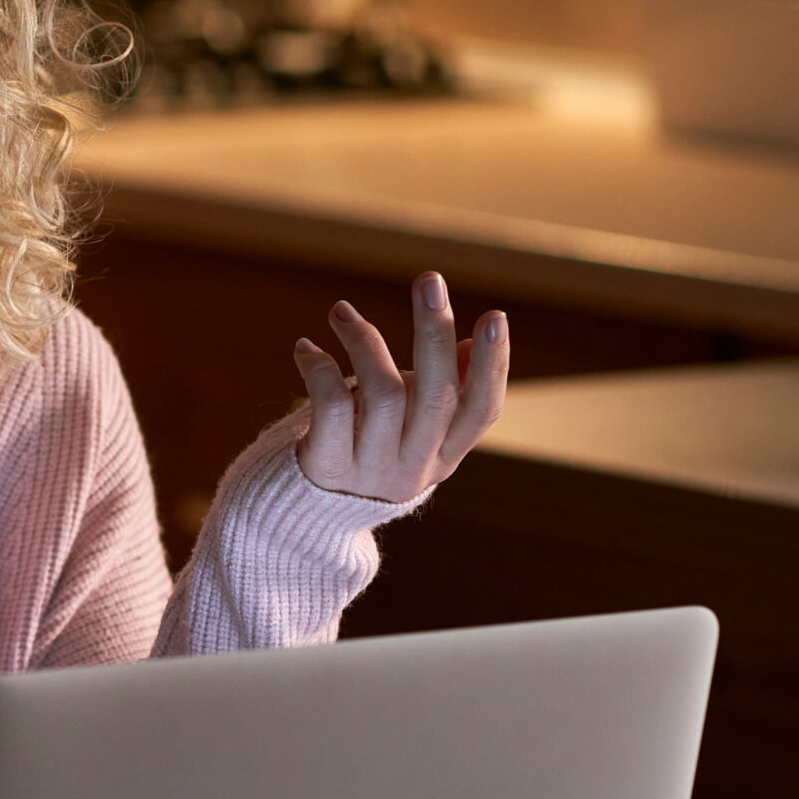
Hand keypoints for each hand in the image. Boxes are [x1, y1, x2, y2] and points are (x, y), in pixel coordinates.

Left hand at [290, 273, 507, 503]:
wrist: (303, 518)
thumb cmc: (367, 452)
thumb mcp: (411, 429)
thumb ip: (442, 388)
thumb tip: (471, 342)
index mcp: (445, 453)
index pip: (483, 410)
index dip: (492, 366)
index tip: (494, 317)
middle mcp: (414, 466)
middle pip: (436, 397)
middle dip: (434, 333)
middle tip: (429, 280)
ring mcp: (370, 471)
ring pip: (382, 394)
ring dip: (364, 341)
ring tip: (340, 313)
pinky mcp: (326, 468)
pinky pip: (330, 406)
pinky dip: (319, 368)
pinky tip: (306, 349)